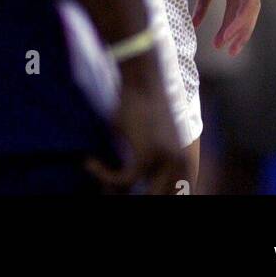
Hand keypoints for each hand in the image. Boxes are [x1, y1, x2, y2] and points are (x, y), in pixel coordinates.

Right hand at [89, 57, 187, 194]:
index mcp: (185, 164)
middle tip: (110, 189)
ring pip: (143, 195)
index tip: (124, 192)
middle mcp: (179, 166)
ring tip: (100, 178)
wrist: (142, 79)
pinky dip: (104, 175)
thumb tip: (129, 188)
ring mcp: (164, 162)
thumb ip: (152, 166)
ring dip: (115, 189)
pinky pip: (123, 182)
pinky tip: (90, 163)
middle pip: (162, 196)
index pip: (180, 194)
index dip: (158, 194)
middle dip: (134, 195)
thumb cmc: (144, 105)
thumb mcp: (153, 140)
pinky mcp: (145, 157)